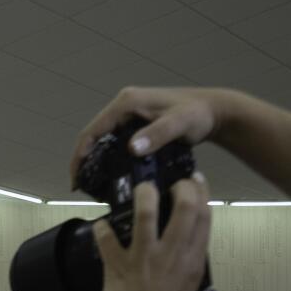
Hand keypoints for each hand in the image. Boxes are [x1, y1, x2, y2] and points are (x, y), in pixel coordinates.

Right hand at [70, 87, 240, 185]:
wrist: (214, 110)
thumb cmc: (197, 114)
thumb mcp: (179, 124)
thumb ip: (158, 135)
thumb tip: (132, 149)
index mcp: (126, 103)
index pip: (93, 130)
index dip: (80, 156)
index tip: (76, 180)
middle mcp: (124, 105)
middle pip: (94, 135)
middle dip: (84, 161)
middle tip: (82, 188)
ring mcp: (129, 114)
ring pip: (103, 139)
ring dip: (94, 161)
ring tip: (92, 186)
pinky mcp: (136, 123)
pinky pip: (115, 141)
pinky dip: (108, 158)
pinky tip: (110, 175)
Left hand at [95, 175, 210, 290]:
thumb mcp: (188, 285)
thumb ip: (188, 258)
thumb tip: (185, 235)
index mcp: (192, 261)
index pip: (204, 217)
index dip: (201, 192)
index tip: (195, 180)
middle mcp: (172, 256)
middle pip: (185, 207)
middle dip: (179, 186)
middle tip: (168, 183)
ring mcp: (144, 260)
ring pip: (146, 213)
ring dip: (143, 194)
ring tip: (141, 189)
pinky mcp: (118, 267)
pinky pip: (107, 238)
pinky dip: (102, 228)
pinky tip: (102, 225)